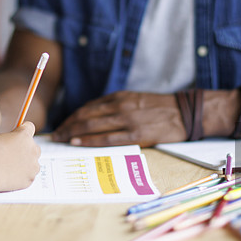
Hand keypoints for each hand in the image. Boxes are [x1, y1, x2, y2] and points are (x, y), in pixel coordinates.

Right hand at [0, 121, 40, 191]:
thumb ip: (11, 139)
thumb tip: (14, 144)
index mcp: (24, 135)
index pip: (30, 127)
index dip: (23, 132)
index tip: (18, 137)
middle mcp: (32, 149)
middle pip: (34, 147)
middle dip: (26, 151)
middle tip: (12, 156)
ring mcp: (32, 165)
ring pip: (33, 164)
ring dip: (25, 165)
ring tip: (8, 168)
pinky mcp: (29, 179)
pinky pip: (28, 176)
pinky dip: (21, 177)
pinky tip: (9, 177)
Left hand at [51, 91, 185, 146]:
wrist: (184, 112)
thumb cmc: (158, 107)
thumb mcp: (134, 99)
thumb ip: (114, 106)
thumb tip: (93, 117)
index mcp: (118, 97)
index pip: (88, 108)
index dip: (72, 117)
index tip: (62, 125)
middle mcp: (119, 106)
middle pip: (85, 116)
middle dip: (67, 126)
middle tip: (55, 135)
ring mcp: (127, 120)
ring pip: (92, 126)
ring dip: (73, 133)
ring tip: (61, 140)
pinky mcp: (136, 134)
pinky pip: (107, 138)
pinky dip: (89, 140)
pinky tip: (77, 143)